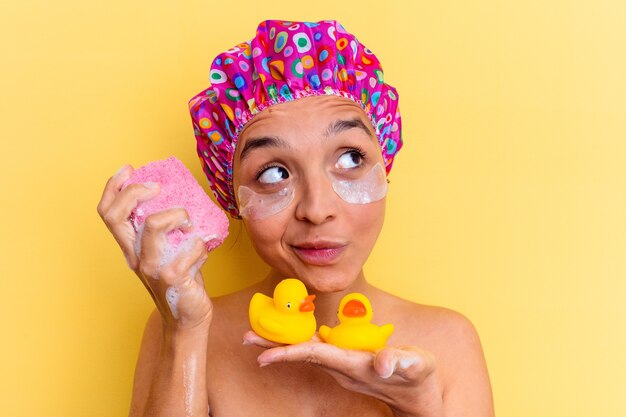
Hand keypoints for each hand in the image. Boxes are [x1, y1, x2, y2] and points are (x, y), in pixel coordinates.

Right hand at [97, 164, 212, 329]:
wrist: (187, 318)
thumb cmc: (181, 280)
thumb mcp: (167, 251)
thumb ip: (167, 230)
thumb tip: (183, 197)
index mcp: (131, 248)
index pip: (107, 213)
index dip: (113, 187)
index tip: (129, 170)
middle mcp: (136, 257)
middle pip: (119, 215)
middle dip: (137, 192)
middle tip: (159, 188)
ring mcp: (152, 268)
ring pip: (154, 225)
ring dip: (179, 215)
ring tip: (190, 224)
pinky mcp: (173, 278)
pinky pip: (190, 247)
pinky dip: (201, 244)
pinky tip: (203, 252)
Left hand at [243, 331, 443, 416]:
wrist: (418, 395)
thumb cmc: (418, 376)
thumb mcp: (416, 366)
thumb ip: (402, 362)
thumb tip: (384, 363)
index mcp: (354, 365)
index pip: (316, 355)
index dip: (290, 352)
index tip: (265, 355)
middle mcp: (341, 367)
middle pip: (302, 354)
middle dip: (274, 347)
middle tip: (246, 338)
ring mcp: (342, 366)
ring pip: (306, 351)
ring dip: (282, 343)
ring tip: (257, 334)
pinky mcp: (345, 361)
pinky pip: (316, 349)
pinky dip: (299, 341)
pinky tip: (290, 333)